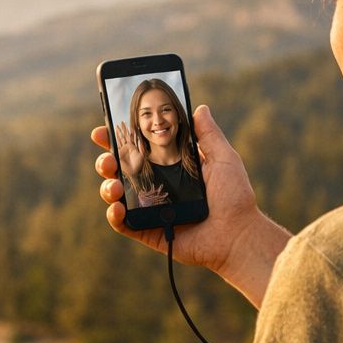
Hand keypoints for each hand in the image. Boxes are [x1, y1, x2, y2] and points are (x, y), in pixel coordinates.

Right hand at [92, 104, 290, 307]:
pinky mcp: (149, 231)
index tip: (104, 130)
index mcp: (170, 167)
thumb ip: (209, 134)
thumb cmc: (235, 197)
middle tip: (108, 159)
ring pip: (117, 196)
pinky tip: (117, 207)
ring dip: (107, 187)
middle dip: (106, 161)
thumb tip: (200, 108)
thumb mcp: (223, 159)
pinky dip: (114, 216)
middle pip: (121, 170)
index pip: (138, 149)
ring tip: (113, 184)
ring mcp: (151, 209)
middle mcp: (157, 186)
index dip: (118, 139)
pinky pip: (124, 224)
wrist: (238, 234)